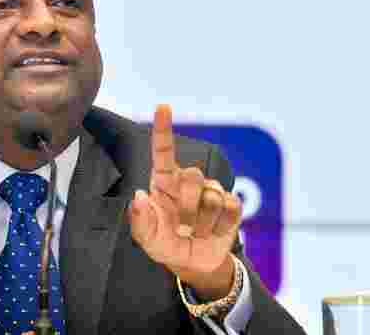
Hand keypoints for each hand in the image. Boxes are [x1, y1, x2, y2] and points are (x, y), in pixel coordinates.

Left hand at [128, 105, 242, 299]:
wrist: (192, 262)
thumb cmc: (164, 243)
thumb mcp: (147, 239)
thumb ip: (140, 221)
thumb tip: (138, 197)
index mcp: (163, 182)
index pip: (163, 151)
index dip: (163, 128)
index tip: (163, 106)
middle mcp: (187, 182)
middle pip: (193, 175)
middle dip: (188, 205)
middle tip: (182, 225)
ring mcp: (211, 191)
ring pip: (212, 196)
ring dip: (203, 222)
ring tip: (195, 232)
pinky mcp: (231, 205)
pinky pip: (231, 208)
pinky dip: (219, 227)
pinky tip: (212, 232)